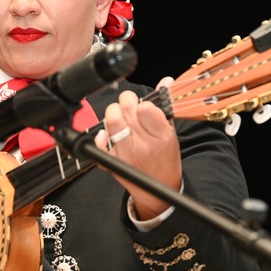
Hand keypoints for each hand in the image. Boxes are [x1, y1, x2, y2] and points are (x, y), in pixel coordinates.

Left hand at [94, 77, 181, 219]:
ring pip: (112, 122)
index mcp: (162, 137)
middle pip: (126, 110)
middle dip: (126, 102)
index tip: (144, 106)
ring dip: (114, 113)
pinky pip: (100, 143)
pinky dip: (100, 136)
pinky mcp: (113, 162)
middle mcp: (143, 145)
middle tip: (129, 105)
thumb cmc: (166, 159)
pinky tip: (109, 134)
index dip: (142, 102)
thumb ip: (165, 106)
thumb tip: (165, 81)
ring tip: (120, 116)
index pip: (146, 108)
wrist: (159, 189)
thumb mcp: (171, 133)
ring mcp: (126, 154)